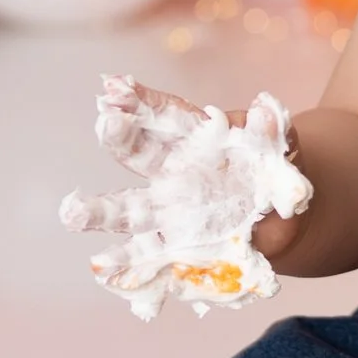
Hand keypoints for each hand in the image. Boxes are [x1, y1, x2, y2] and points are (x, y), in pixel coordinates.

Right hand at [60, 80, 313, 320]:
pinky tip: (100, 270)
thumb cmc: (276, 171)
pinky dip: (123, 265)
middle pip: (140, 154)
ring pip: (128, 210)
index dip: (141, 102)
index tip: (113, 87)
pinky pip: (146, 257)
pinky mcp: (174, 247)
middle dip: (122, 139)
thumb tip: (267, 110)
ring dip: (98, 211)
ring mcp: (169, 212)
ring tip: (71, 212)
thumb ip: (273, 132)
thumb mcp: (282, 148)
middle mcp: (172, 173)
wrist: (285, 217)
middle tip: (104, 125)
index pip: (165, 115)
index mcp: (196, 139)